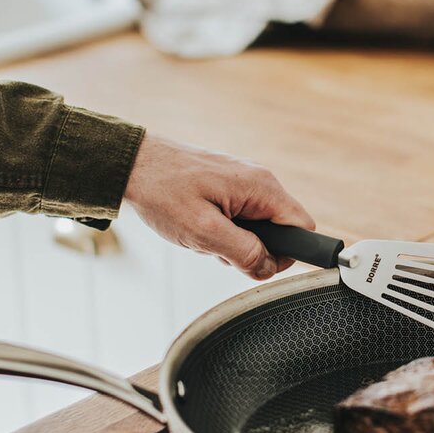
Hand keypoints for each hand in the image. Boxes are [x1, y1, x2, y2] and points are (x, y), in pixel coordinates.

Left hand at [124, 134, 314, 279]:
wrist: (131, 164)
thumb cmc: (162, 191)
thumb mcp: (203, 231)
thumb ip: (244, 252)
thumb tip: (269, 268)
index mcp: (261, 188)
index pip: (303, 227)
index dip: (288, 253)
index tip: (257, 262)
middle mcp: (260, 181)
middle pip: (282, 231)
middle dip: (256, 250)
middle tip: (220, 248)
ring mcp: (245, 182)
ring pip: (260, 228)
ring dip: (236, 242)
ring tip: (204, 234)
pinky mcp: (230, 186)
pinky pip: (243, 219)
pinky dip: (225, 231)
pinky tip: (201, 225)